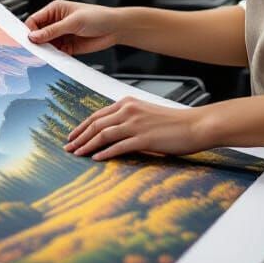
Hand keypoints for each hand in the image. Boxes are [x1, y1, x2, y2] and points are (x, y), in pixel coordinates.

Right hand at [25, 0, 123, 56]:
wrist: (115, 29)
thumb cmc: (98, 16)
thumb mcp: (73, 22)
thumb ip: (53, 30)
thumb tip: (33, 36)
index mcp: (55, 10)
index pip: (35, 20)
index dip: (29, 30)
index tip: (27, 41)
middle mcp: (56, 22)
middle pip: (38, 34)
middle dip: (35, 42)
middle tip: (32, 51)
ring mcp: (62, 35)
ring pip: (45, 45)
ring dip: (44, 51)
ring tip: (43, 56)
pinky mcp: (68, 47)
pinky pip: (55, 53)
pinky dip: (52, 57)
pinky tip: (52, 59)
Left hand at [64, 96, 211, 160]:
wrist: (196, 125)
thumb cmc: (173, 122)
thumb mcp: (147, 114)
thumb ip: (129, 119)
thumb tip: (111, 132)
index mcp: (128, 103)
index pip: (97, 115)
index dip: (81, 126)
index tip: (72, 136)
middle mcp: (129, 111)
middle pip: (96, 124)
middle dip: (79, 137)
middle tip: (67, 148)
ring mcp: (136, 124)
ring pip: (103, 134)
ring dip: (87, 145)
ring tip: (76, 154)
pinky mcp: (144, 139)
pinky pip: (119, 146)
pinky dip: (105, 153)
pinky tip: (96, 159)